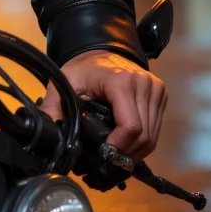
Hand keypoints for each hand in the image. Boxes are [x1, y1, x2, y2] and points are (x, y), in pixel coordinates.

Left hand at [40, 49, 166, 159]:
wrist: (100, 51)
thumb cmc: (82, 69)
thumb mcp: (63, 85)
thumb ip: (54, 109)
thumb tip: (50, 136)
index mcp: (120, 81)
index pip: (130, 126)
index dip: (118, 147)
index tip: (103, 155)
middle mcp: (143, 84)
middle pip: (144, 135)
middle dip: (125, 153)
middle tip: (108, 160)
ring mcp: (155, 88)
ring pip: (152, 136)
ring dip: (136, 151)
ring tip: (116, 155)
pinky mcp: (160, 94)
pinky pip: (156, 128)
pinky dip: (143, 141)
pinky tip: (127, 144)